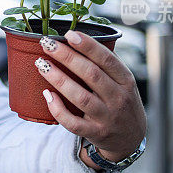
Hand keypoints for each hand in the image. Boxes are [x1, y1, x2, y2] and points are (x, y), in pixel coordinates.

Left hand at [36, 30, 146, 165]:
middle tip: (47, 43)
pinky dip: (58, 109)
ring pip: (80, 97)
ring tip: (41, 64)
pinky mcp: (95, 133)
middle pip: (91, 74)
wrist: (130, 139)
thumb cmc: (121, 103)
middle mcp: (118, 98)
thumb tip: (78, 38)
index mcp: (126, 81)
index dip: (88, 46)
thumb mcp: (123, 82)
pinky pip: (73, 123)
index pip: (107, 59)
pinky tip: (46, 95)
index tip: (69, 33)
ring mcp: (107, 117)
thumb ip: (106, 65)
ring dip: (58, 79)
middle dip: (67, 56)